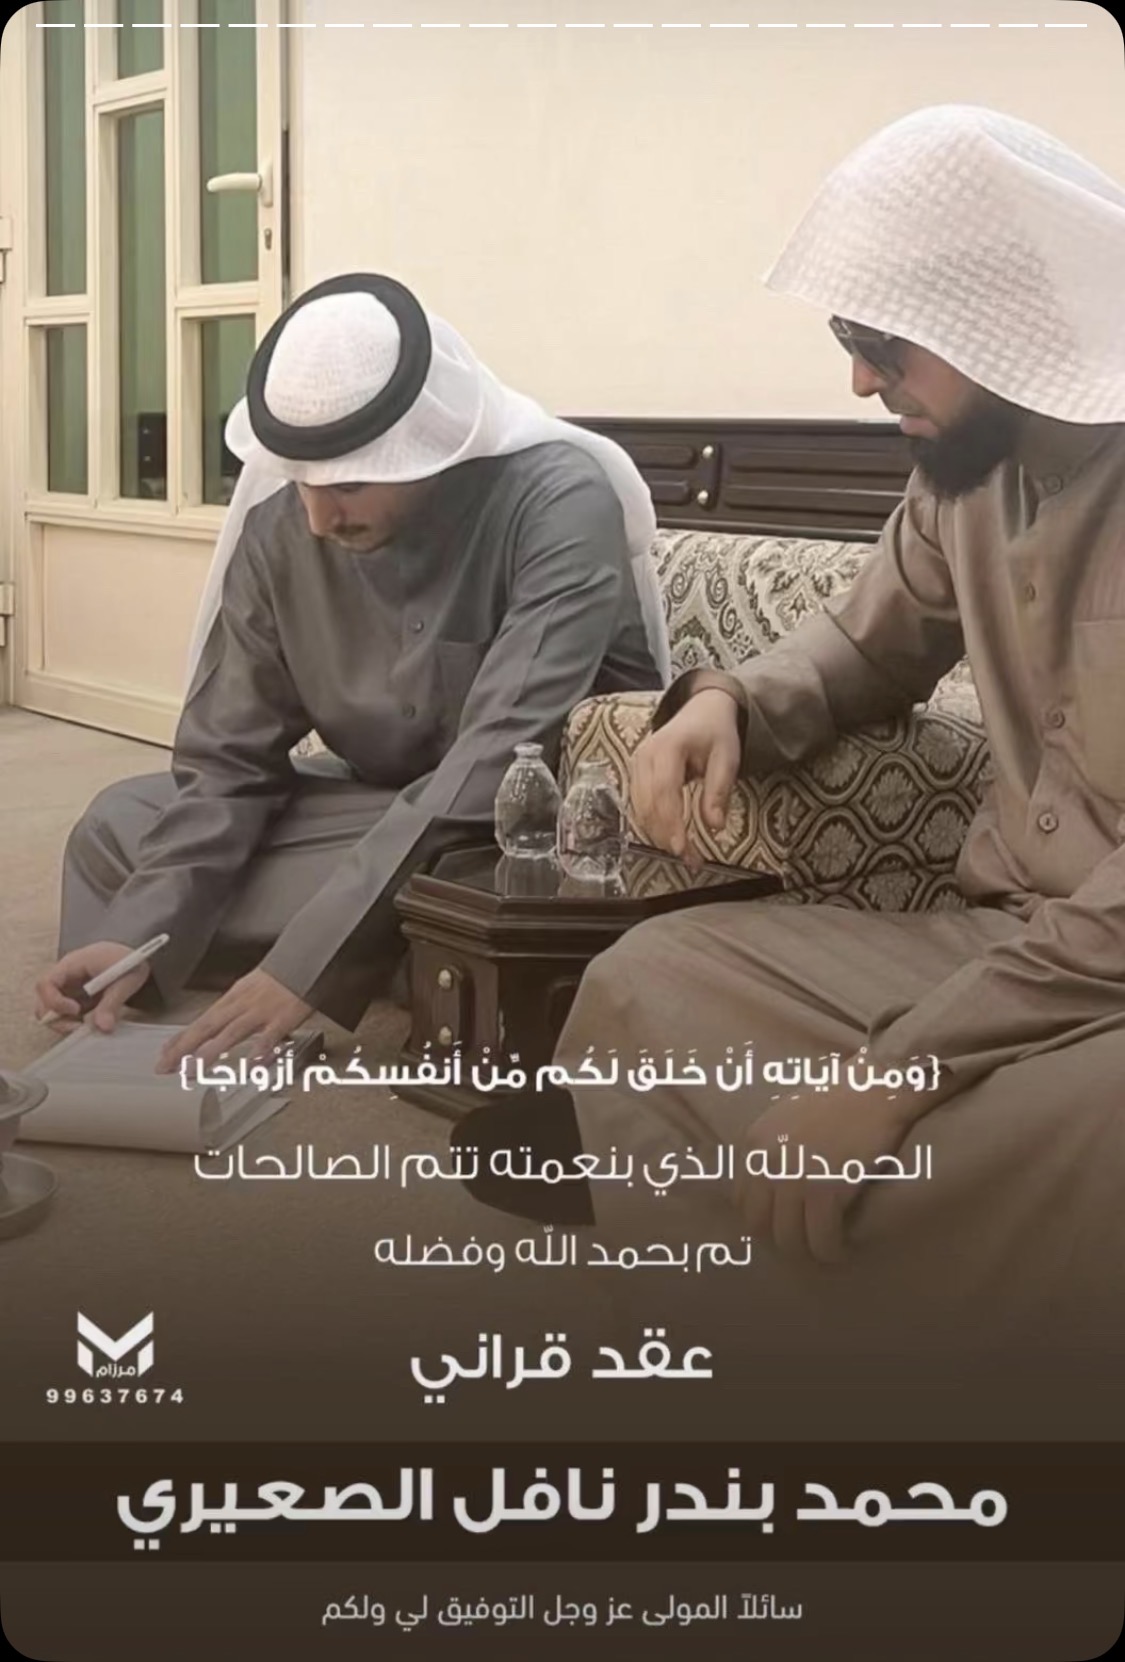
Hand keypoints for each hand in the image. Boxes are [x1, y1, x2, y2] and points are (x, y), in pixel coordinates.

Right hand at [34, 942, 150, 1033]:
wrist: (137, 959)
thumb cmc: (129, 962)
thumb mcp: (126, 981)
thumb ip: (112, 1003)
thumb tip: (103, 1027)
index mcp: (71, 965)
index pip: (45, 983)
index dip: (55, 1001)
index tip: (76, 1011)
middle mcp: (64, 977)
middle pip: (43, 1001)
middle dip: (56, 1019)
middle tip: (79, 1027)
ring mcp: (68, 989)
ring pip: (51, 1011)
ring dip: (65, 1023)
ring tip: (88, 1026)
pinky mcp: (75, 999)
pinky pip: (65, 1015)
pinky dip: (74, 1023)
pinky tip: (92, 1022)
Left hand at [156, 969, 312, 1074]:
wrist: (304, 960)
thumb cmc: (277, 979)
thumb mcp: (247, 989)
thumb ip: (232, 1010)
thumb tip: (214, 1027)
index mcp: (233, 999)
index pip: (201, 1021)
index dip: (181, 1038)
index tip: (164, 1054)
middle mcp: (242, 1005)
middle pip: (208, 1027)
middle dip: (184, 1048)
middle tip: (166, 1066)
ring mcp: (262, 1012)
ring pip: (231, 1033)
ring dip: (209, 1053)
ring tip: (193, 1070)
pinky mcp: (283, 1018)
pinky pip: (269, 1037)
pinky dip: (259, 1051)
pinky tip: (251, 1066)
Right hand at [630, 688, 741, 865]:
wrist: (701, 711)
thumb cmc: (715, 733)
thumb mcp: (727, 758)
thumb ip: (718, 792)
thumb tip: (715, 827)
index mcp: (668, 746)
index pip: (664, 791)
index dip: (670, 822)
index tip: (681, 848)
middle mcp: (645, 755)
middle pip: (648, 804)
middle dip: (666, 835)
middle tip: (689, 858)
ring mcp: (636, 764)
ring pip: (640, 808)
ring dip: (659, 834)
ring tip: (685, 853)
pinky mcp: (635, 774)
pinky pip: (640, 805)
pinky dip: (654, 824)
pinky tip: (671, 837)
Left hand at [738, 1085, 912, 1264]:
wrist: (873, 1090)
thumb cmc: (837, 1101)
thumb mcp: (785, 1118)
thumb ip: (770, 1149)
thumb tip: (769, 1186)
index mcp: (754, 1143)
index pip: (741, 1200)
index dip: (762, 1217)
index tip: (782, 1223)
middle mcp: (767, 1163)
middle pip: (758, 1224)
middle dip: (779, 1238)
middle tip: (803, 1241)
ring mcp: (794, 1179)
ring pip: (789, 1239)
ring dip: (807, 1251)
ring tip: (824, 1250)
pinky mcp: (826, 1191)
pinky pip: (822, 1239)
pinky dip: (831, 1252)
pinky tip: (842, 1250)